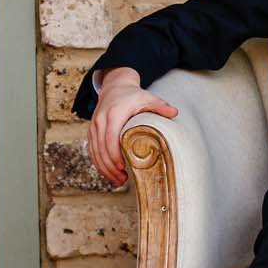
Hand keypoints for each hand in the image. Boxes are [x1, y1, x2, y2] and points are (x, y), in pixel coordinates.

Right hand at [87, 68, 176, 188]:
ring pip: (95, 151)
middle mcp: (101, 120)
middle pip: (101, 148)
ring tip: (118, 180)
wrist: (114, 87)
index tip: (122, 166)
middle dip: (110, 166)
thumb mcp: (148, 98)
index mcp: (114, 114)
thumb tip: (175, 113)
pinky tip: (109, 173)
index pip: (110, 137)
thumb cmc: (133, 96)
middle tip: (123, 179)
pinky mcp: (92, 131)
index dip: (114, 154)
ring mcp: (94, 126)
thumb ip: (160, 106)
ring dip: (105, 168)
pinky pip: (92, 150)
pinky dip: (99, 163)